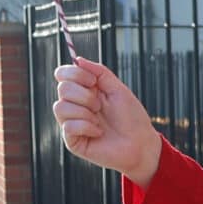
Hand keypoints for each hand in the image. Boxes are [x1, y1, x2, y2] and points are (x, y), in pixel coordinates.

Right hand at [53, 58, 161, 186]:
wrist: (142, 145)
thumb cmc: (132, 119)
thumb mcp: (118, 90)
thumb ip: (100, 72)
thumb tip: (77, 59)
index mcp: (84, 91)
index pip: (62, 74)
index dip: (74, 73)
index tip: (93, 81)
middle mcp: (74, 105)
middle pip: (62, 89)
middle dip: (85, 95)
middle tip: (101, 106)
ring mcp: (71, 123)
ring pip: (60, 107)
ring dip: (85, 112)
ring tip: (100, 121)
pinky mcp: (72, 140)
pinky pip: (68, 126)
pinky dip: (87, 127)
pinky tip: (99, 133)